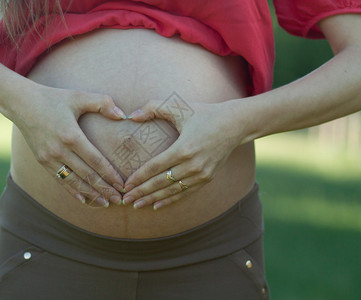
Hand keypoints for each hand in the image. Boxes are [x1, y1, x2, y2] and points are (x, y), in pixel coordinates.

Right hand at [12, 84, 126, 206]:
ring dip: (90, 194)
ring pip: (73, 182)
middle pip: (86, 175)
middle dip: (104, 189)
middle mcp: (59, 150)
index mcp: (71, 135)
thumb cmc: (54, 98)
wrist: (21, 104)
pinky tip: (84, 200)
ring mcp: (49, 158)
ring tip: (105, 203)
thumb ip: (103, 103)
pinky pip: (60, 180)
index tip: (122, 184)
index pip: (95, 160)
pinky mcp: (42, 161)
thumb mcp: (79, 96)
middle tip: (119, 199)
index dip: (110, 174)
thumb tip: (122, 115)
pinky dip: (72, 191)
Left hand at [122, 99, 246, 209]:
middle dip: (142, 192)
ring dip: (153, 199)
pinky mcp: (207, 178)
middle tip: (126, 200)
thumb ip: (153, 107)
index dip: (139, 177)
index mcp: (184, 148)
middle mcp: (193, 165)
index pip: (155, 167)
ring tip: (137, 205)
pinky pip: (185, 192)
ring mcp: (202, 174)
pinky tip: (157, 205)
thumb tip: (131, 116)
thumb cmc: (204, 113)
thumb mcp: (179, 106)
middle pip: (161, 182)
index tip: (125, 185)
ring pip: (172, 191)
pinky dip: (171, 200)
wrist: (235, 124)